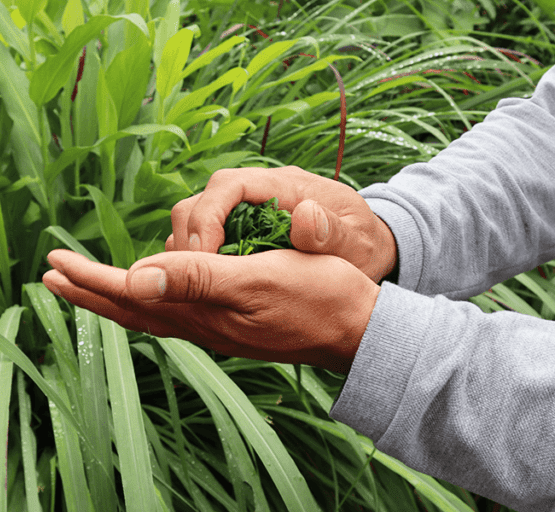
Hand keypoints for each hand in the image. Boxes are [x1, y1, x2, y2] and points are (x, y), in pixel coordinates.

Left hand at [42, 248, 379, 372]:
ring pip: (152, 311)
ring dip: (116, 296)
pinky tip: (154, 292)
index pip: (132, 294)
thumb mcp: (257, 279)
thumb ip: (196, 278)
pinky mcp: (235, 322)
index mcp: (202, 312)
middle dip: (90, 292)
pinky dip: (152, 299)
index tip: (54, 264)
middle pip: (132, 309)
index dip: (91, 280)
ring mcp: (218, 327)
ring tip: (90, 283)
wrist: (359, 328)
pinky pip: (177, 311)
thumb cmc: (317, 296)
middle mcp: (202, 324)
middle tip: (52, 277)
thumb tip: (135, 277)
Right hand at [166, 166, 397, 282]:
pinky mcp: (239, 229)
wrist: (367, 250)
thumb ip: (333, 233)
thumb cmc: (363, 246)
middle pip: (202, 199)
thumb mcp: (357, 244)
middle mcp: (258, 191)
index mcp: (284, 185)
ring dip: (187, 250)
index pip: (229, 185)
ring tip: (193, 287)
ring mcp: (246, 210)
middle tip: (191, 278)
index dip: (208, 216)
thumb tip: (304, 214)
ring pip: (196, 218)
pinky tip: (203, 287)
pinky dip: (195, 259)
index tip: (204, 256)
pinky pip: (204, 237)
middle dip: (190, 236)